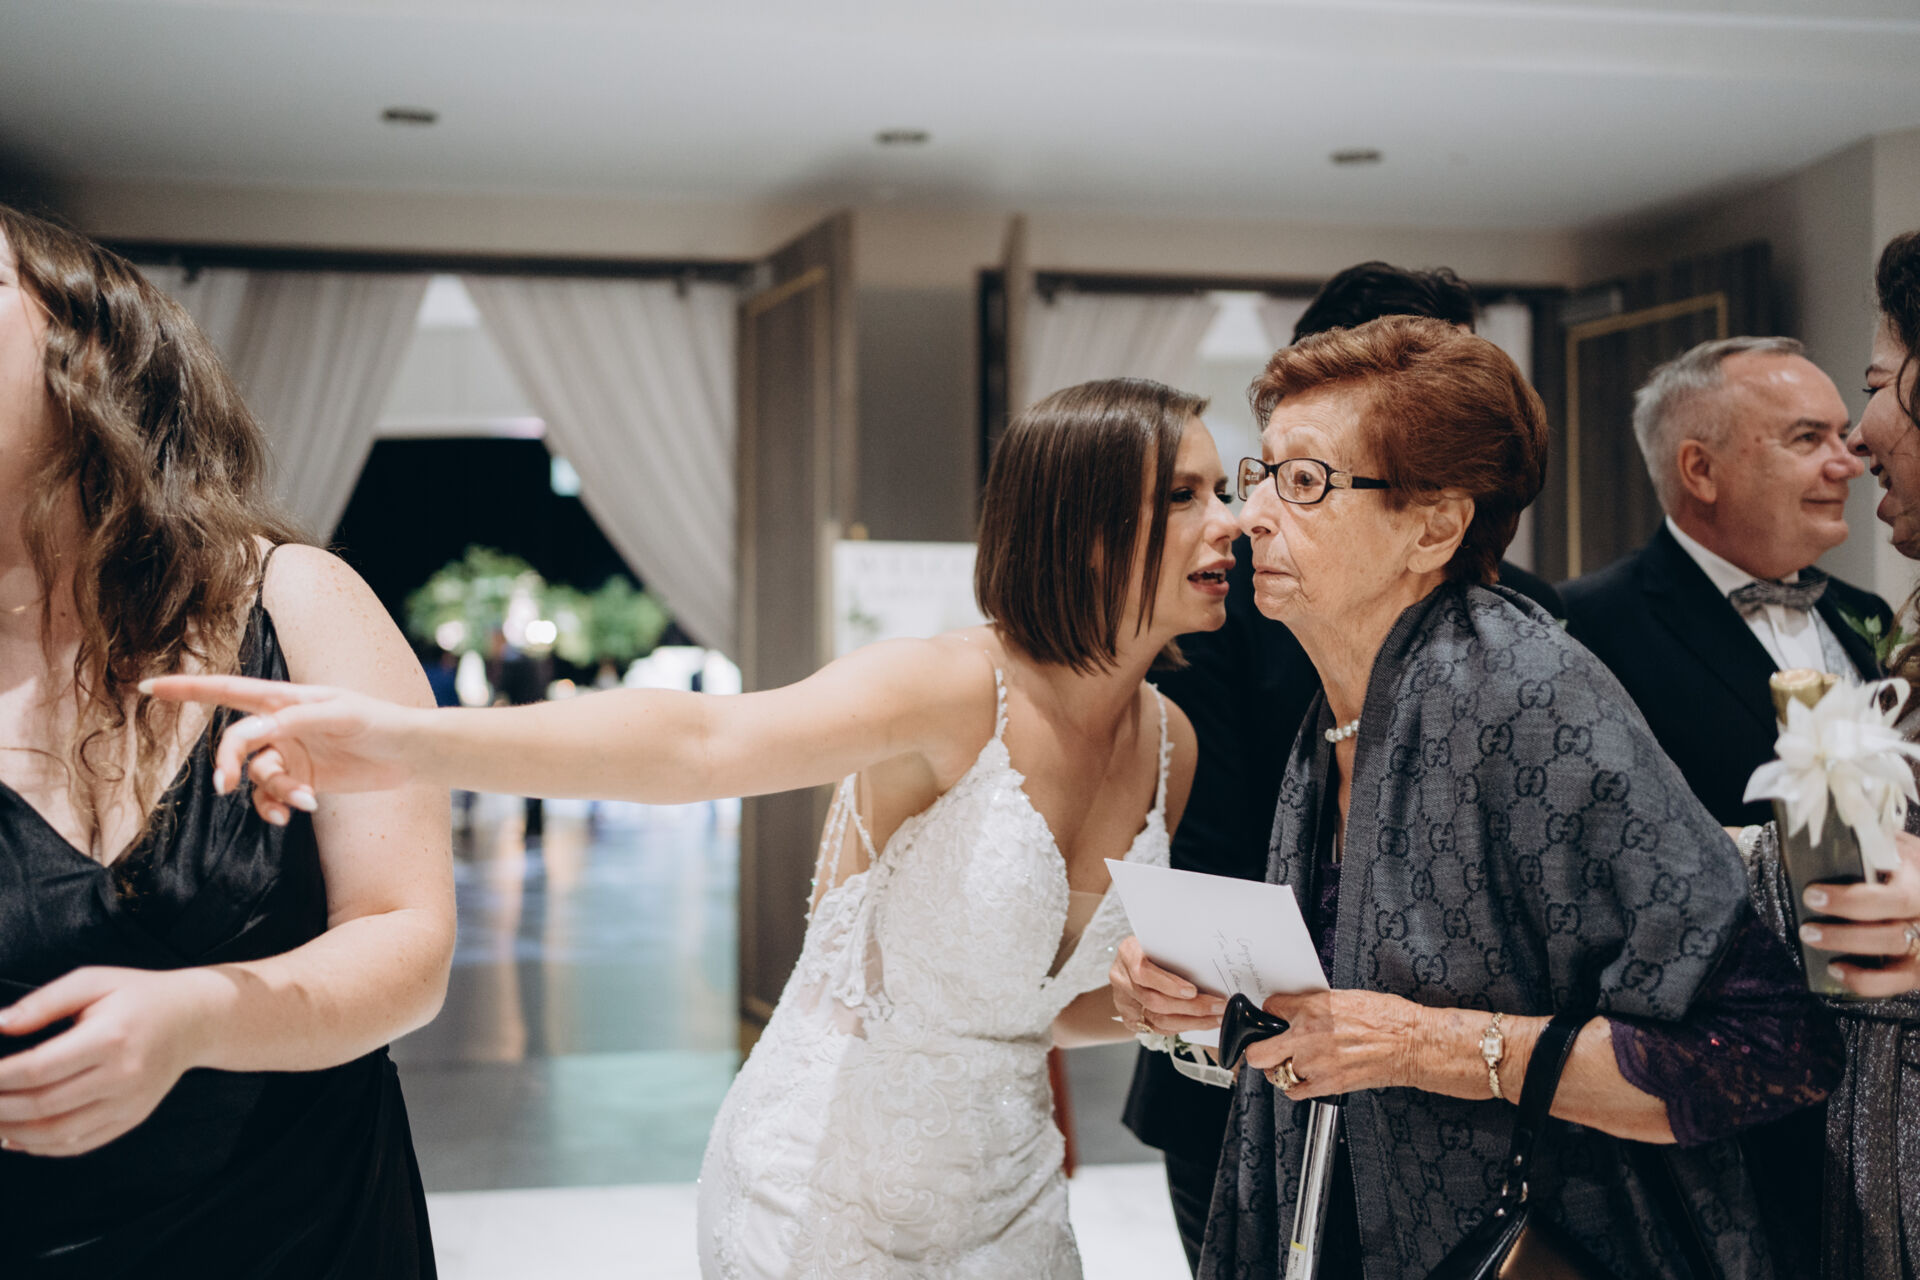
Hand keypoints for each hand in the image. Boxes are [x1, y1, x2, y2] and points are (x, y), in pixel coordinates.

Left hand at [0, 967, 223, 1156]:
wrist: (195, 1019)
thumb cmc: (138, 995)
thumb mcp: (93, 981)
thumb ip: (44, 1002)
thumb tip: (0, 1024)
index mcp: (110, 1037)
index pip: (38, 1069)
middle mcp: (122, 1075)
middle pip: (42, 1105)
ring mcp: (128, 1103)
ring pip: (56, 1133)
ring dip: (12, 1133)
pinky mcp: (131, 1118)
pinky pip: (78, 1144)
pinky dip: (40, 1147)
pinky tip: (17, 1136)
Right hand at [142, 675, 423, 822]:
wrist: (411, 753)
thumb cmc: (378, 721)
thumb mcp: (340, 715)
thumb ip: (296, 720)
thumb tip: (256, 730)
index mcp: (284, 698)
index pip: (226, 691)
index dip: (187, 689)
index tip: (147, 688)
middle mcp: (281, 725)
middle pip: (234, 744)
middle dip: (226, 764)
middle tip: (225, 786)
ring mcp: (289, 754)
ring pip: (254, 777)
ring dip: (269, 792)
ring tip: (299, 801)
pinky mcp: (302, 780)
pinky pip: (271, 796)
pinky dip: (278, 805)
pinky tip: (297, 811)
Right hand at [1109, 936, 1223, 1035]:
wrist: (1131, 962)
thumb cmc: (1152, 948)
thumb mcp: (1160, 942)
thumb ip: (1176, 952)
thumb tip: (1209, 969)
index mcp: (1127, 953)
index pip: (1143, 972)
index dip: (1168, 984)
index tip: (1193, 991)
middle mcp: (1122, 979)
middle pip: (1154, 1001)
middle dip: (1191, 1007)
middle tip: (1217, 1006)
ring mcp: (1124, 1001)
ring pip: (1158, 1019)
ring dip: (1191, 1021)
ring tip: (1215, 1018)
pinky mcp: (1130, 1019)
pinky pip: (1158, 1029)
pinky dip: (1182, 1027)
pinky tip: (1200, 1023)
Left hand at [1242, 989, 1425, 1100]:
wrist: (1411, 1044)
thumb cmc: (1388, 1018)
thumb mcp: (1346, 997)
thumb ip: (1316, 1005)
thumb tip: (1300, 1010)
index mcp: (1312, 1008)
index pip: (1271, 1007)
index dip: (1273, 1012)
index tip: (1276, 1017)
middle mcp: (1307, 1037)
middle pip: (1258, 1051)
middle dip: (1259, 1048)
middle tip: (1266, 1047)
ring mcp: (1314, 1064)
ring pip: (1274, 1073)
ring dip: (1281, 1068)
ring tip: (1294, 1062)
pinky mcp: (1326, 1085)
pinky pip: (1293, 1092)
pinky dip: (1295, 1087)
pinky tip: (1305, 1078)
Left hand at [1802, 829, 1919, 997]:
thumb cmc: (1904, 862)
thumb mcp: (1892, 845)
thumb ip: (1867, 844)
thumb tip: (1819, 839)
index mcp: (1919, 879)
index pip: (1894, 899)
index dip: (1852, 901)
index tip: (1812, 894)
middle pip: (1894, 933)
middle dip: (1845, 933)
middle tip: (1806, 928)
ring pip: (1895, 953)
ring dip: (1849, 949)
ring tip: (1812, 938)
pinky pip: (1896, 982)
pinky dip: (1865, 981)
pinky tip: (1837, 970)